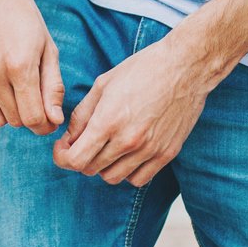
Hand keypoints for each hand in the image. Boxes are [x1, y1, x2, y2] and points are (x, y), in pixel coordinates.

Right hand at [0, 0, 64, 133]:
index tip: (49, 118)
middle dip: (28, 115)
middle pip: (14, 121)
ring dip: (7, 113)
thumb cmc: (24, 19)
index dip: (45, 124)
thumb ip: (53, 87)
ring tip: (13, 90)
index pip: (33, 119)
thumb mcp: (47, 49)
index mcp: (20, 66)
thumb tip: (53, 121)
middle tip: (32, 97)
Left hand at [52, 34, 218, 185]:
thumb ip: (82, 115)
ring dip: (103, 166)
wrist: (185, 67)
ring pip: (113, 177)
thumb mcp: (103, 84)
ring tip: (106, 146)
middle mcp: (128, 140)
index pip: (75, 160)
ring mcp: (149, 150)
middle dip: (81, 157)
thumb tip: (69, 139)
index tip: (63, 147)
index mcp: (108, 120)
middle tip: (84, 142)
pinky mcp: (167, 154)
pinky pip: (138, 179)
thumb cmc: (142, 69)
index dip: (62, 157)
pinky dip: (127, 172)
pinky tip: (126, 154)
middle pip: (91, 169)